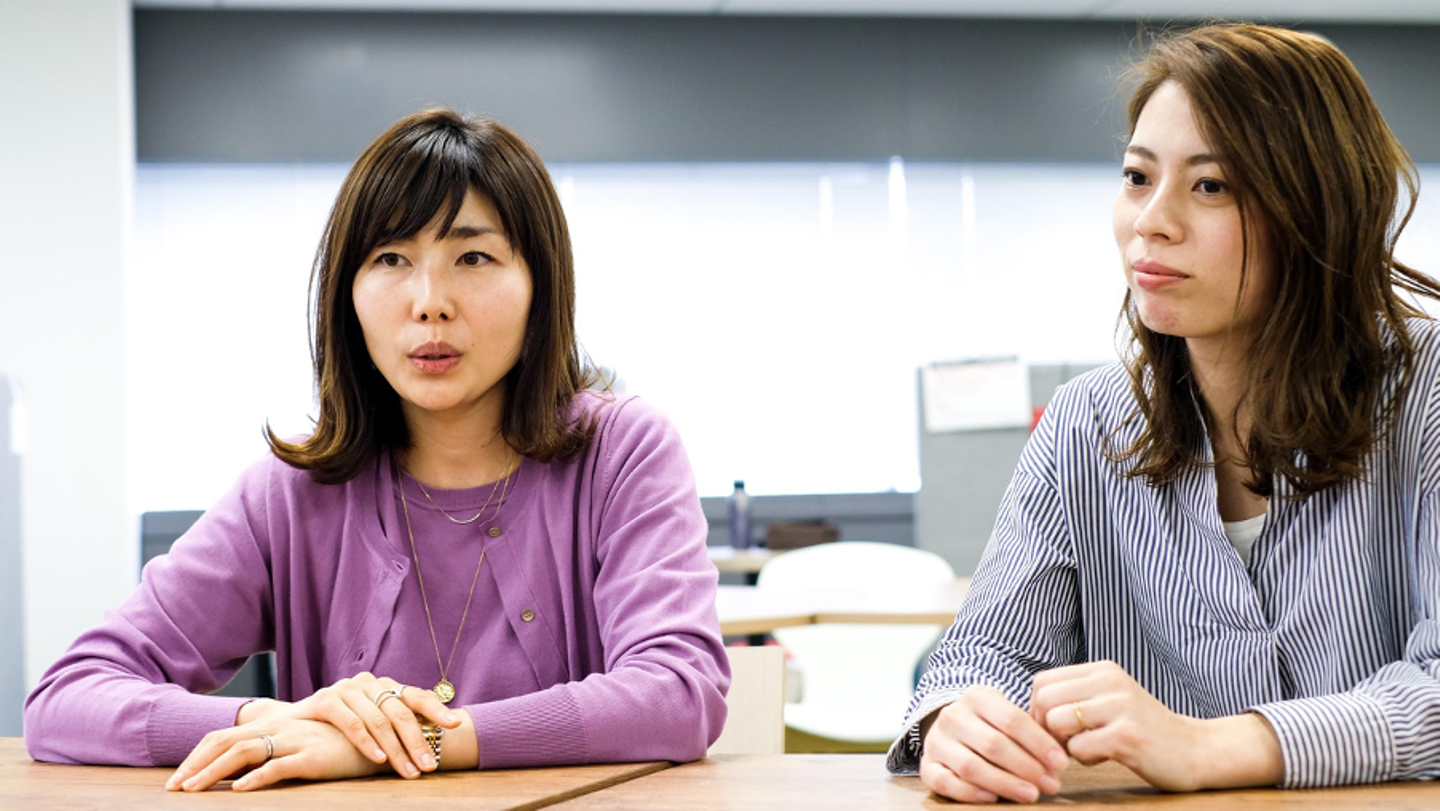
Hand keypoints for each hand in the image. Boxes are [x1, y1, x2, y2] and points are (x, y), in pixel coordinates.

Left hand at [166, 717, 382, 791]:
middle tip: (172, 789)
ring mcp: (295, 740)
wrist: (385, 734)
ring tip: (191, 791)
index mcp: (275, 724)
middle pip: (225, 742)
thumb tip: (247, 770)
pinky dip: (256, 778)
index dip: (198, 755)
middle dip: (194, 765)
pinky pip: (279, 766)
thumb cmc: (345, 742)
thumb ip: (279, 748)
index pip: (224, 736)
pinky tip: (239, 791)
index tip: (178, 778)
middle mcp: (280, 728)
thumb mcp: (307, 742)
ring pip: (243, 753)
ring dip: (212, 772)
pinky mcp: (313, 756)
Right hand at [275, 672, 460, 778]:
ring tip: (408, 771)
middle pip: (400, 713)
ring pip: (379, 720)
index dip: (437, 709)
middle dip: (417, 742)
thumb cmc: (339, 728)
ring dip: (396, 749)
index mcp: (385, 686)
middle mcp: (369, 683)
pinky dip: (367, 743)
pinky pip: (352, 723)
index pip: (417, 696)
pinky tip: (379, 759)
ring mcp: (347, 689)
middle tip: (429, 766)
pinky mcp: (326, 699)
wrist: (292, 725)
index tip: (455, 725)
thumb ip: (397, 724)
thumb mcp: (371, 723)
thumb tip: (436, 741)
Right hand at [919, 685, 1069, 803]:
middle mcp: (953, 715)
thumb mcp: (1008, 717)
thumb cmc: (992, 727)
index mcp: (977, 697)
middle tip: (1051, 784)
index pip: (1012, 719)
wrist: (954, 731)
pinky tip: (993, 797)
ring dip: (1005, 783)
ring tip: (1031, 794)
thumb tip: (1059, 761)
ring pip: (971, 765)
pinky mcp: (926, 765)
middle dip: (1027, 767)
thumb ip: (1030, 732)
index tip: (1061, 763)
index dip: (1039, 743)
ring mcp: (936, 741)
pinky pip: (945, 782)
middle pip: (993, 744)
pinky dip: (970, 792)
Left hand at [1030, 660, 1280, 790]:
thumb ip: (1076, 697)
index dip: (1036, 710)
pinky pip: (1079, 748)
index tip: (1051, 730)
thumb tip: (1028, 710)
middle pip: (1044, 701)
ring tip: (1087, 749)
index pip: (1042, 682)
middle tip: (1064, 745)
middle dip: (1044, 729)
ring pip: (1057, 722)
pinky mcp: (1127, 736)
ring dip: (1064, 744)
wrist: (1196, 750)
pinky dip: (1084, 759)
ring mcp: (1120, 707)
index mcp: (1102, 670)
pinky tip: (1105, 757)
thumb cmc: (1143, 729)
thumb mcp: (1109, 700)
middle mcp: (1110, 681)